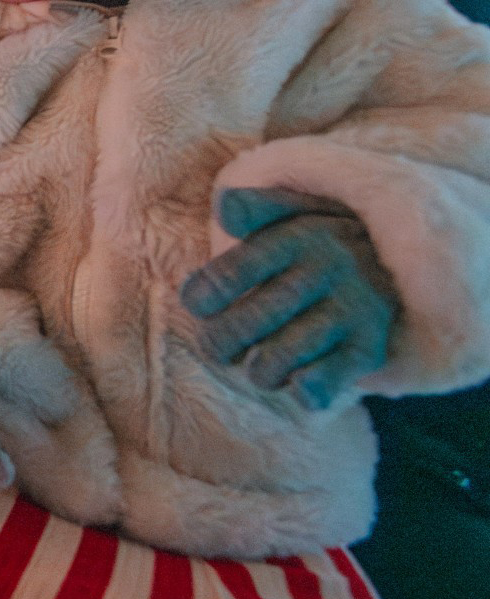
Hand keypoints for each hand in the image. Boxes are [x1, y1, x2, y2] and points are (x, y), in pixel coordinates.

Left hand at [182, 186, 399, 409]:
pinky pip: (326, 380)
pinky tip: (296, 382)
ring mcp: (353, 310)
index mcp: (299, 236)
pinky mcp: (371, 347)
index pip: (233, 272)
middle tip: (218, 346)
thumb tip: (224, 208)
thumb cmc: (322, 241)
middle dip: (220, 342)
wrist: (401, 263)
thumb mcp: (292, 212)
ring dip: (259, 370)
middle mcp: (328, 270)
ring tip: (258, 364)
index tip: (196, 304)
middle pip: (250, 321)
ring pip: (281, 356)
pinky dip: (304, 390)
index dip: (202, 295)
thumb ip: (252, 208)